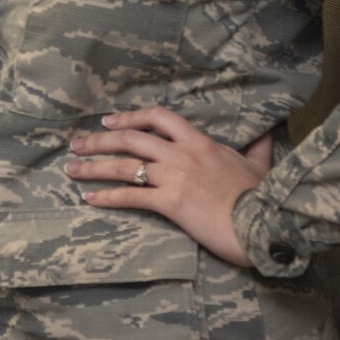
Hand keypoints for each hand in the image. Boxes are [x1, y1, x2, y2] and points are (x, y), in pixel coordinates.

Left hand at [65, 106, 274, 267]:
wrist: (266, 223)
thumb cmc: (264, 196)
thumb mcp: (261, 165)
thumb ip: (258, 147)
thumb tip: (269, 132)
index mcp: (199, 142)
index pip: (158, 118)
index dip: (130, 117)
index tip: (109, 121)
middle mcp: (181, 154)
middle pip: (131, 139)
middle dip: (99, 141)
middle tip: (76, 144)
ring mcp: (174, 177)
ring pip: (124, 166)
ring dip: (93, 166)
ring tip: (70, 169)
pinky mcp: (170, 202)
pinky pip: (131, 196)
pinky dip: (106, 196)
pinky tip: (89, 198)